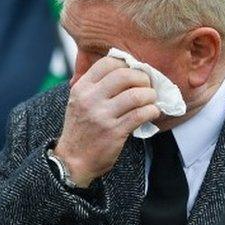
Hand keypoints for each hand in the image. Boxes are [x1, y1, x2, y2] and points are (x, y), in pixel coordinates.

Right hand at [53, 57, 159, 186]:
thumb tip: (126, 70)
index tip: (135, 72)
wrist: (72, 161)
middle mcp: (90, 99)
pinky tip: (152, 112)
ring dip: (150, 96)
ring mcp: (102, 116)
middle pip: (125, 75)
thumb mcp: (79, 102)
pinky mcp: (114, 131)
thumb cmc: (80, 130)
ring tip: (151, 100)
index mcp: (81, 88)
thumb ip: (96, 86)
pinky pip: (140, 114)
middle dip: (143, 78)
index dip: (127, 64)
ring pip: (136, 95)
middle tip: (148, 85)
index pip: (107, 63)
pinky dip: (152, 111)